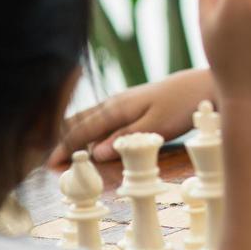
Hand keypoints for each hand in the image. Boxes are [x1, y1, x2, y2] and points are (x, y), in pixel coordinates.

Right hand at [46, 69, 213, 166]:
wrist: (205, 85)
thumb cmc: (184, 105)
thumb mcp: (156, 127)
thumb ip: (125, 139)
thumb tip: (95, 153)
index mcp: (117, 108)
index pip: (81, 130)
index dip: (63, 148)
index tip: (48, 165)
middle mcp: (115, 102)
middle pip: (78, 121)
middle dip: (60, 139)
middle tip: (44, 159)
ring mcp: (123, 101)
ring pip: (89, 118)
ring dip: (72, 133)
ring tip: (57, 148)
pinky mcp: (133, 104)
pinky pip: (101, 117)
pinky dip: (88, 128)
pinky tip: (88, 137)